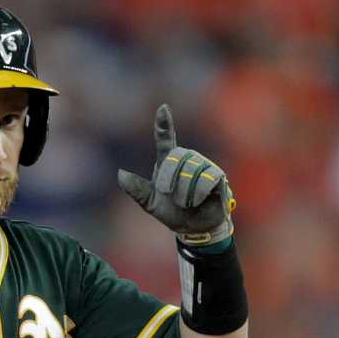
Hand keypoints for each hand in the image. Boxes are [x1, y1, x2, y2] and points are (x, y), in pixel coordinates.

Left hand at [117, 104, 233, 246]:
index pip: (166, 138)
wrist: (193, 229)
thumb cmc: (172, 212)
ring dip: (184, 189)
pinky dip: (199, 191)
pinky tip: (196, 201)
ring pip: (193, 168)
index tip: (163, 108)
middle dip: (170, 177)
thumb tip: (120, 174)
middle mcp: (187, 159)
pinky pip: (208, 178)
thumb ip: (137, 189)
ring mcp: (204, 166)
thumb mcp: (150, 203)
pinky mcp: (218, 176)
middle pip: (178, 156)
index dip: (164, 124)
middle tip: (168, 194)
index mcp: (169, 162)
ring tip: (184, 203)